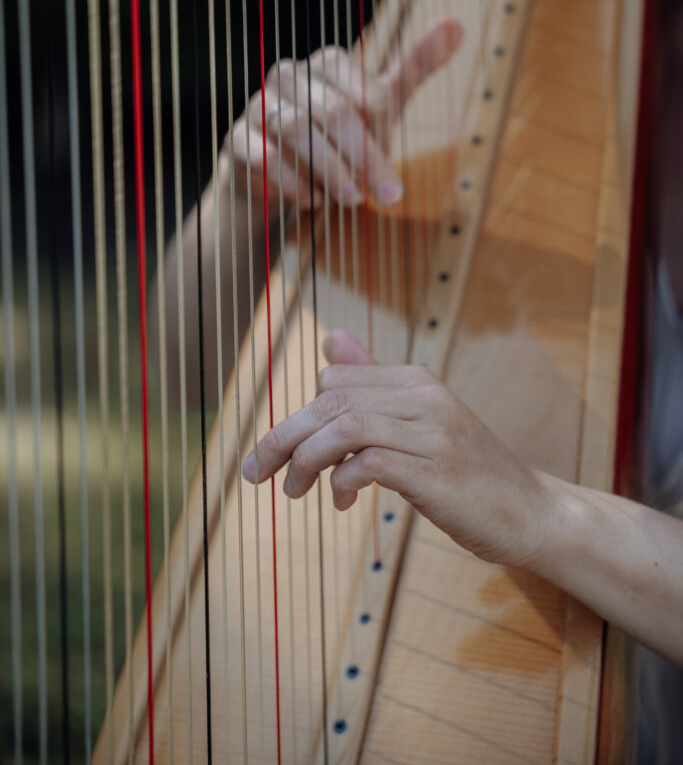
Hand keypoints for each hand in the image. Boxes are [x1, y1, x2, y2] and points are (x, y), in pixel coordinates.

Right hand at [230, 19, 461, 209]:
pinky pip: (262, 156)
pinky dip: (293, 183)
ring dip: (329, 170)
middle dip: (364, 158)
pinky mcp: (237, 139)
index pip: (364, 93)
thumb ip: (415, 67)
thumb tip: (458, 24)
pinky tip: (313, 201)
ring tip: (351, 200)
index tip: (395, 172)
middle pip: (333, 112)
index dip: (383, 134)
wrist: (278, 177)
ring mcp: (259, 106)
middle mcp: (289, 76)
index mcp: (327, 64)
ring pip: (295, 130)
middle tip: (387, 197)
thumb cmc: (336, 137)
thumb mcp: (380, 106)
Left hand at [243, 330, 548, 567]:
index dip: (297, 416)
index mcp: (415, 381)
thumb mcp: (420, 420)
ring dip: (305, 461)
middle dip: (283, 437)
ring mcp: (434, 434)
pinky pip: (371, 463)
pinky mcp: (439, 473)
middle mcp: (424, 397)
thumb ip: (374, 380)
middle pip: (330, 400)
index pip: (332, 381)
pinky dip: (343, 481)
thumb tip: (332, 338)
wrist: (532, 512)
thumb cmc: (467, 471)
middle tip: (256, 472)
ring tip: (293, 492)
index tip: (285, 455)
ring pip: (345, 428)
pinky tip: (343, 503)